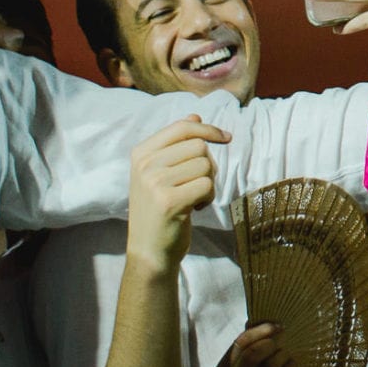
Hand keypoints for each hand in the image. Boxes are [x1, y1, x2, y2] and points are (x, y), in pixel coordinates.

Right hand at [128, 115, 225, 271]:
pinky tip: (194, 208)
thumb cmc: (159, 210)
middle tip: (197, 185)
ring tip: (193, 198)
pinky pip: (207, 185)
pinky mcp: (169, 201)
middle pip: (199, 146)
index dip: (209, 129)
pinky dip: (208, 197)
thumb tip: (195, 114)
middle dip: (208, 166)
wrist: (149, 251)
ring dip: (209, 184)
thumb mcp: (160, 173)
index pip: (182, 127)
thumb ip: (175, 144)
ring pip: (205, 166)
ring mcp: (155, 183)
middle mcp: (145, 165)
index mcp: (141, 153)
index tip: (226, 138)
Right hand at [215, 322, 292, 366]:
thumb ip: (248, 344)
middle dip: (270, 340)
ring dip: (282, 353)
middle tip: (283, 333)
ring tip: (287, 352)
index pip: (238, 344)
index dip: (257, 331)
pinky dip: (289, 365)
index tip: (274, 324)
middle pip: (250, 354)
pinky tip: (292, 363)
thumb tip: (252, 320)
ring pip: (268, 366)